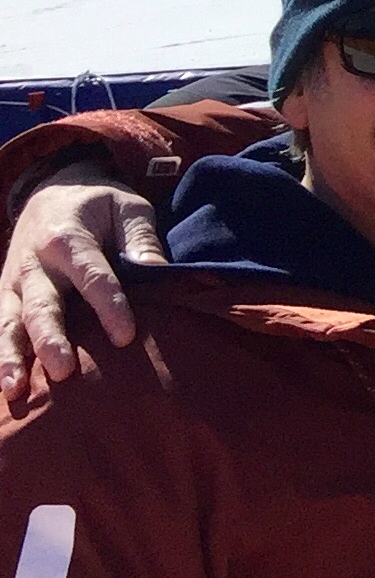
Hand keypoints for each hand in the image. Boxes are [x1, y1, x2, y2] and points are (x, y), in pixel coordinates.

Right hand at [0, 169, 155, 403]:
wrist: (50, 189)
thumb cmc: (97, 203)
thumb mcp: (127, 205)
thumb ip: (142, 236)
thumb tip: (157, 270)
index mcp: (68, 238)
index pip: (92, 277)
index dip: (109, 307)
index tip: (125, 337)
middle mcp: (35, 263)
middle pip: (42, 306)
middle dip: (51, 339)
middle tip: (63, 370)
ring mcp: (14, 281)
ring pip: (9, 321)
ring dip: (10, 355)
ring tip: (14, 388)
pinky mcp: (4, 293)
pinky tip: (4, 386)